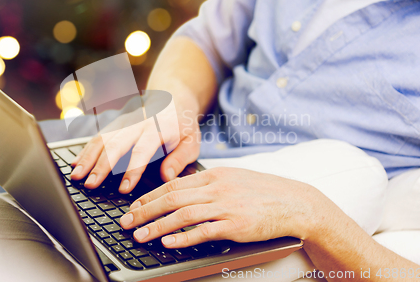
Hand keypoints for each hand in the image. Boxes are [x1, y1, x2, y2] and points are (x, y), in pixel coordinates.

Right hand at [70, 92, 201, 192]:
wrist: (174, 98)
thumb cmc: (183, 124)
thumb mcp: (192, 141)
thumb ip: (180, 158)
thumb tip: (166, 177)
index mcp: (158, 129)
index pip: (142, 150)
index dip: (132, 170)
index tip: (124, 188)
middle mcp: (138, 124)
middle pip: (115, 144)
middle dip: (101, 165)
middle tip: (90, 184)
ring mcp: (124, 122)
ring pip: (102, 139)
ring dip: (87, 158)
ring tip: (76, 176)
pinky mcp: (116, 124)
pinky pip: (98, 136)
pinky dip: (85, 150)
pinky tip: (75, 163)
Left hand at [119, 167, 333, 247]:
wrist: (293, 202)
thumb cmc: (262, 192)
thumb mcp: (233, 179)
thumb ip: (208, 185)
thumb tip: (183, 193)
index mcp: (213, 176)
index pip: (173, 184)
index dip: (149, 195)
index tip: (134, 205)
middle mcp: (216, 188)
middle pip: (171, 198)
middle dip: (144, 210)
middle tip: (126, 221)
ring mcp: (225, 206)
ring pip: (182, 214)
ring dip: (157, 226)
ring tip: (140, 235)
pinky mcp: (236, 224)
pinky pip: (204, 231)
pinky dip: (183, 237)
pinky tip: (168, 242)